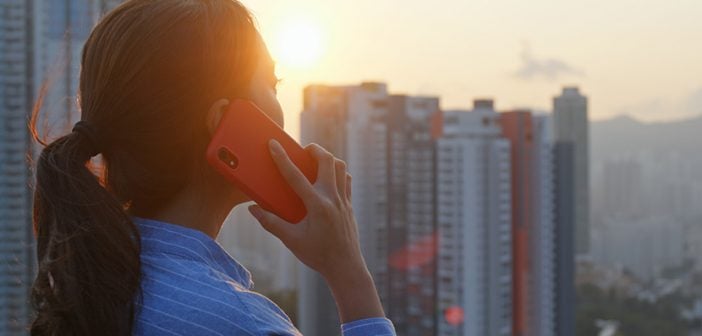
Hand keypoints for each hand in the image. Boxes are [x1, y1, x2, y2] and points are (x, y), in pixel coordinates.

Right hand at [248, 140, 384, 321]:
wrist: (345, 267)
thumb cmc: (318, 255)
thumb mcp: (291, 240)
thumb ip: (271, 223)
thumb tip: (253, 209)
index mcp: (316, 205)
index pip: (295, 176)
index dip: (282, 158)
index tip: (273, 144)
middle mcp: (332, 198)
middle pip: (327, 161)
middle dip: (314, 149)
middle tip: (302, 149)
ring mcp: (343, 200)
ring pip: (341, 167)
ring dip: (328, 159)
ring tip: (314, 160)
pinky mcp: (349, 204)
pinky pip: (346, 179)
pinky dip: (338, 172)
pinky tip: (327, 178)